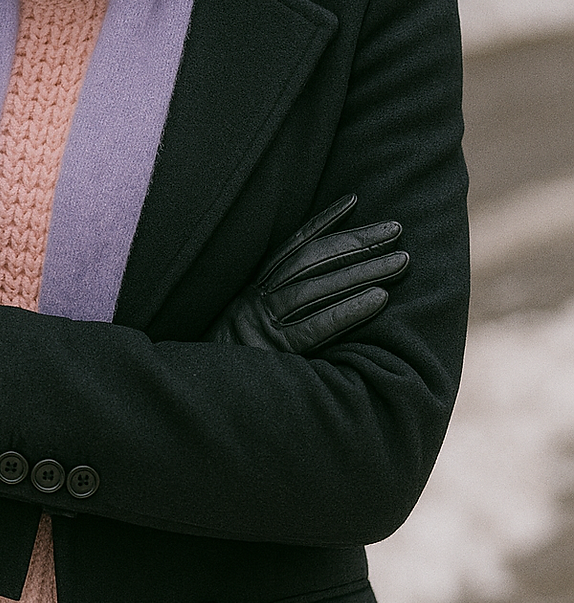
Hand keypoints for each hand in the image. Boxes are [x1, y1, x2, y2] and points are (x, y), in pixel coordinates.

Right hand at [206, 195, 407, 352]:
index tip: (354, 201)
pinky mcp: (273, 352)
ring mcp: (263, 324)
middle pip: (313, 261)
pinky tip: (380, 298)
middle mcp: (255, 300)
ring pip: (319, 288)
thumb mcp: (242, 330)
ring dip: (364, 271)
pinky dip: (349, 310)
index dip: (323, 222)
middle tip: (396, 230)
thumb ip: (271, 309)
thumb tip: (314, 287)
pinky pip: (316, 327)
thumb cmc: (230, 368)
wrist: (200, 401)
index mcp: (250, 291)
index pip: (291, 247)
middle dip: (357, 242)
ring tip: (401, 261)